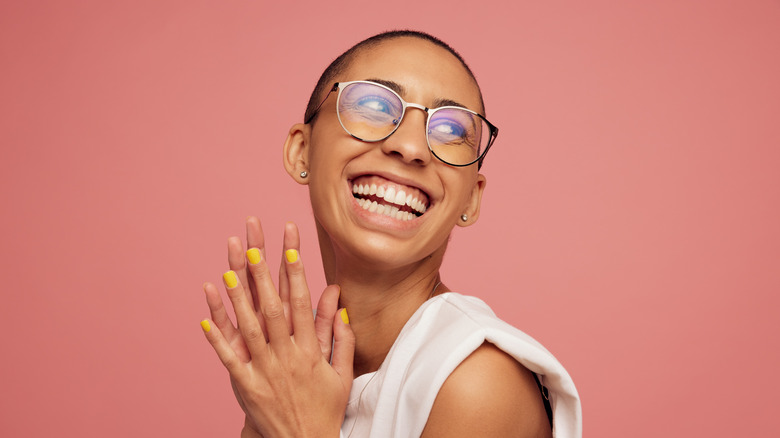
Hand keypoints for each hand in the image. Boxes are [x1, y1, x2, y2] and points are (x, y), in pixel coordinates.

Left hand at [201, 219, 354, 436]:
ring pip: (248, 329)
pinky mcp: (246, 386)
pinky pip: (228, 358)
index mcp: (310, 352)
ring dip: (237, 299)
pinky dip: (216, 337)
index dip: (296, 276)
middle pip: (273, 310)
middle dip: (262, 276)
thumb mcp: (342, 373)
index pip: (302, 306)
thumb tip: (339, 305)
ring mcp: (264, 371)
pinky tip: (204, 317)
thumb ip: (341, 337)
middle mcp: (286, 357)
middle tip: (253, 248)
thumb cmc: (325, 409)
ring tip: (226, 271)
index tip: (291, 250)